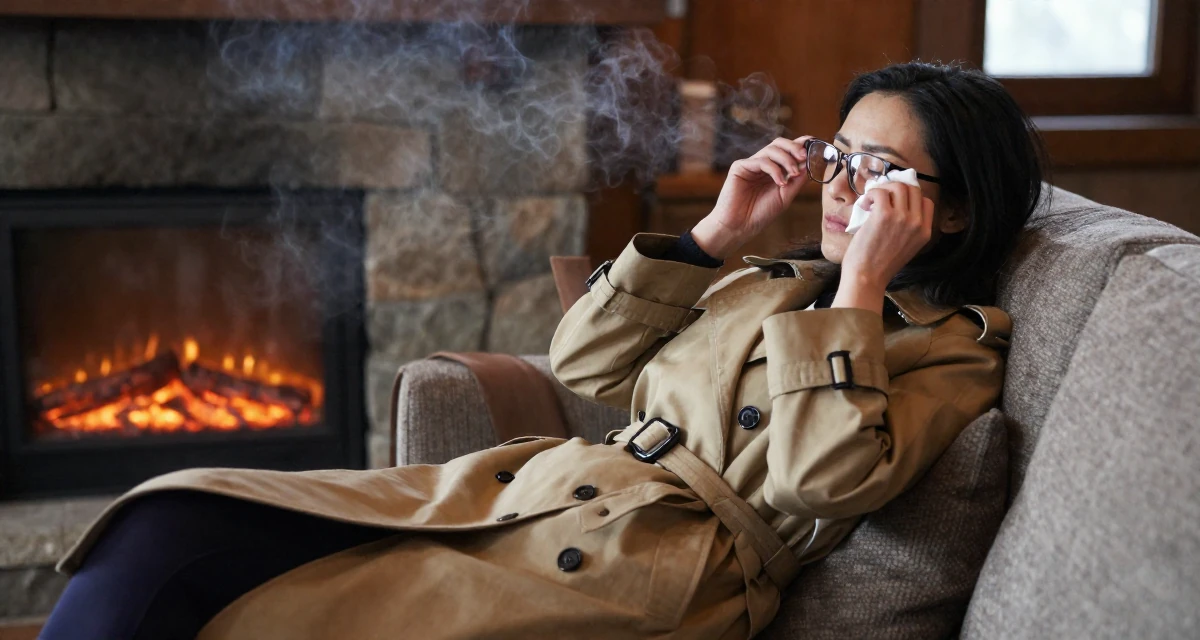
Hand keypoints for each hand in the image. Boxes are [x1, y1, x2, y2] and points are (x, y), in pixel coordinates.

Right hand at [691, 136, 811, 259]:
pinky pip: (761, 160)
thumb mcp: (785, 196)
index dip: (801, 144)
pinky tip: (780, 182)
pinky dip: (774, 170)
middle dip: (794, 147)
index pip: (787, 150)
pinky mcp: (740, 167)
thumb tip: (809, 163)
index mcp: (773, 170)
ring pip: (772, 149)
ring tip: (793, 174)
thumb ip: (796, 180)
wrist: (739, 227)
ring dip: (786, 159)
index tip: (815, 145)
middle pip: (779, 143)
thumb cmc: (760, 214)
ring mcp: (750, 164)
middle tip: (804, 156)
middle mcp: (762, 164)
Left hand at [833, 181, 934, 311]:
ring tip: (871, 201)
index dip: (910, 197)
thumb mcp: (906, 247)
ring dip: (883, 189)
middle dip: (896, 189)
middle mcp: (917, 223)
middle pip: (914, 190)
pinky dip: (871, 194)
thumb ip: (908, 228)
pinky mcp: (884, 215)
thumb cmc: (880, 265)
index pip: (926, 202)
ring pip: (898, 187)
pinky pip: (880, 192)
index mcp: (925, 232)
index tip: (896, 201)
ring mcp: (902, 217)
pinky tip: (864, 205)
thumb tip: (895, 204)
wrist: (866, 277)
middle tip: (881, 197)